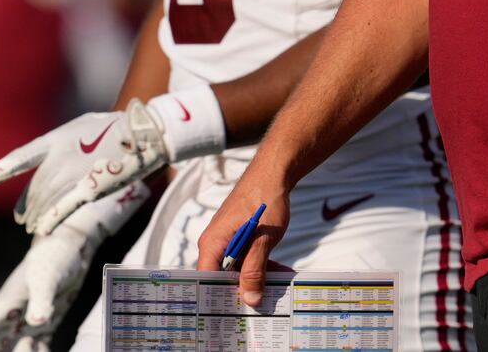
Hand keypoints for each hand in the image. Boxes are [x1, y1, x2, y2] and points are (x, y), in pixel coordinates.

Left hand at [0, 90, 224, 235]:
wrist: (146, 132)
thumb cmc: (118, 126)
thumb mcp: (86, 125)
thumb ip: (66, 142)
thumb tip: (53, 157)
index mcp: (57, 137)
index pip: (22, 156)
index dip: (2, 169)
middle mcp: (61, 155)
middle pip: (35, 187)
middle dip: (26, 206)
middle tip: (21, 219)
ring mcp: (74, 172)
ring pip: (46, 200)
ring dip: (37, 216)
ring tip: (31, 227)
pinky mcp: (90, 187)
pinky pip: (64, 208)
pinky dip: (51, 220)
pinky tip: (42, 230)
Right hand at [0, 183, 149, 351]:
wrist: (71, 246)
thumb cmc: (53, 256)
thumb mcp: (47, 276)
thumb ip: (42, 297)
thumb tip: (38, 321)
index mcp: (5, 303)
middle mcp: (12, 315)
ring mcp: (27, 319)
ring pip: (13, 346)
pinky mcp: (45, 321)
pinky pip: (37, 345)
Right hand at [197, 170, 291, 307]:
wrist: (274, 172)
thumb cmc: (265, 200)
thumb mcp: (263, 239)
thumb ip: (255, 269)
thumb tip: (250, 299)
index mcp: (212, 243)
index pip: (206, 280)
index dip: (218, 298)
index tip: (234, 313)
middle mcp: (215, 243)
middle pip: (222, 277)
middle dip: (242, 290)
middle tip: (261, 304)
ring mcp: (227, 240)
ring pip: (238, 269)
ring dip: (257, 277)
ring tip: (277, 287)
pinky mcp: (239, 237)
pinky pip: (246, 258)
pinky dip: (261, 265)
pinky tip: (281, 272)